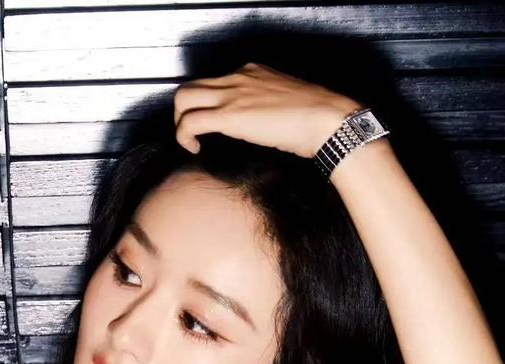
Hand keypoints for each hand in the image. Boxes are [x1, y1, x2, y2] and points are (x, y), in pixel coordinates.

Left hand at [172, 62, 358, 160]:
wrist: (325, 118)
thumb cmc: (314, 118)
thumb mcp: (285, 105)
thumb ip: (267, 109)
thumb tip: (261, 127)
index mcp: (252, 72)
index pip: (215, 82)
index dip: (208, 105)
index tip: (213, 126)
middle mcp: (238, 77)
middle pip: (192, 86)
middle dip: (183, 111)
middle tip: (193, 135)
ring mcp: (232, 94)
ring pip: (184, 98)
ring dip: (179, 122)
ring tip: (191, 143)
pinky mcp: (230, 115)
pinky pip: (190, 121)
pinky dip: (184, 136)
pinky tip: (195, 151)